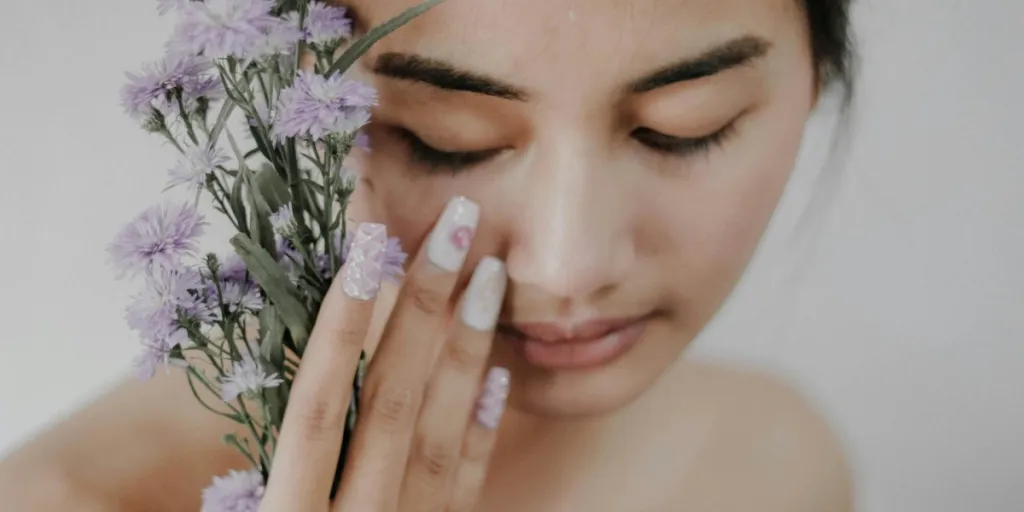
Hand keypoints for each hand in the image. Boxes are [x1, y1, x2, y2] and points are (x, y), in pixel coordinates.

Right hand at [259, 196, 509, 511]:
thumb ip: (268, 469)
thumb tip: (293, 381)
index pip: (313, 410)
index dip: (338, 327)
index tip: (366, 246)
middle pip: (389, 405)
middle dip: (422, 309)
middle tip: (457, 225)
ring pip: (437, 440)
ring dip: (463, 353)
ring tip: (488, 277)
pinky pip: (463, 491)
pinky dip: (477, 436)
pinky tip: (495, 379)